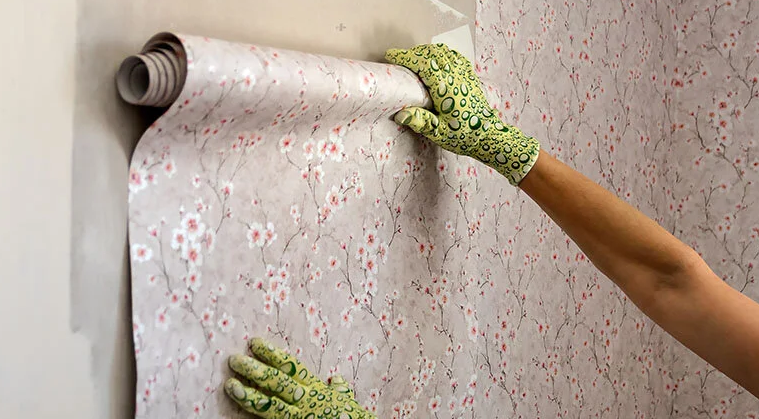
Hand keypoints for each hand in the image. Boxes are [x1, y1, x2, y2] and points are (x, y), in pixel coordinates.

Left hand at [224, 337, 374, 418]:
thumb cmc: (351, 418)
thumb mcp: (347, 401)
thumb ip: (339, 389)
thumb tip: (335, 379)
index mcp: (316, 388)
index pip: (291, 366)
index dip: (272, 354)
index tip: (254, 343)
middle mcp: (306, 400)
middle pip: (277, 382)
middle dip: (255, 370)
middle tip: (233, 359)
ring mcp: (299, 417)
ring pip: (270, 405)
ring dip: (248, 395)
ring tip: (229, 385)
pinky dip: (257, 417)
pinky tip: (243, 411)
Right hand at [385, 43, 539, 184]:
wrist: (488, 136)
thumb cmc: (463, 136)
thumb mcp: (439, 133)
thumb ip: (421, 122)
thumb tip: (400, 115)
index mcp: (446, 88)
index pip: (424, 63)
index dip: (406, 56)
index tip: (392, 55)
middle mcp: (456, 77)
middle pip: (432, 53)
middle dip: (414, 52)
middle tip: (400, 59)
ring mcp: (464, 74)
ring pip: (444, 51)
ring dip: (427, 52)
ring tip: (415, 59)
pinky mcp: (469, 76)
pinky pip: (454, 56)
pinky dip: (442, 53)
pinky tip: (436, 60)